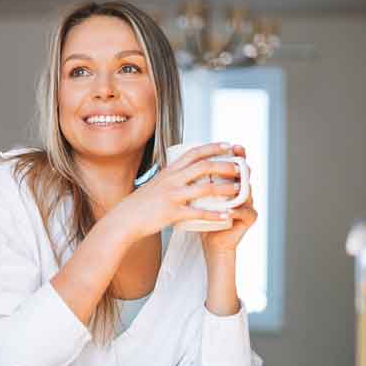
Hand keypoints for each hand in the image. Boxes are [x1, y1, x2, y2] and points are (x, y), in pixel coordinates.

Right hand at [112, 142, 242, 242]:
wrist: (124, 220)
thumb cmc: (140, 204)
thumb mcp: (155, 184)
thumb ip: (169, 178)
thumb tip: (182, 173)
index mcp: (169, 171)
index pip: (194, 153)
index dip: (213, 147)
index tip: (229, 145)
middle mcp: (172, 180)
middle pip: (204, 167)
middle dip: (226, 166)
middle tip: (241, 169)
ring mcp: (172, 196)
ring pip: (206, 188)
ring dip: (226, 189)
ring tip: (240, 191)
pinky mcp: (172, 213)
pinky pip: (198, 213)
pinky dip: (215, 215)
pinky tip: (227, 216)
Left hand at [200, 145, 257, 256]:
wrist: (209, 241)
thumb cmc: (201, 217)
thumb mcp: (196, 194)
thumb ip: (195, 178)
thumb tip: (181, 157)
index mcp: (230, 181)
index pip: (235, 164)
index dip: (235, 154)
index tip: (228, 145)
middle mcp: (242, 190)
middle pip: (245, 174)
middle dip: (241, 166)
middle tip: (236, 159)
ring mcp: (247, 203)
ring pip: (247, 192)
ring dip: (240, 187)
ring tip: (233, 184)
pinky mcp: (248, 219)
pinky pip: (246, 213)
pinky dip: (236, 211)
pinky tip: (228, 210)